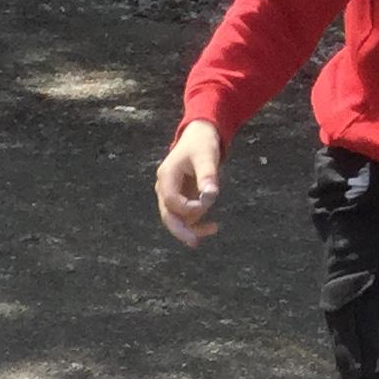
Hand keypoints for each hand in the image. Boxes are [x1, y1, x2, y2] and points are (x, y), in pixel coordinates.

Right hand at [155, 120, 222, 245]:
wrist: (198, 136)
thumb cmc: (201, 143)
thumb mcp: (206, 155)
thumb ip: (207, 174)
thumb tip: (210, 194)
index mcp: (166, 176)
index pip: (171, 200)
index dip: (187, 207)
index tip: (206, 203)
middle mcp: (164, 188)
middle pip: (167, 216)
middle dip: (181, 230)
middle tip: (195, 242)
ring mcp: (170, 195)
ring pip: (176, 219)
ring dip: (192, 227)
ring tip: (214, 228)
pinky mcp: (180, 199)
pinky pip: (184, 217)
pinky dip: (196, 223)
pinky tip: (211, 226)